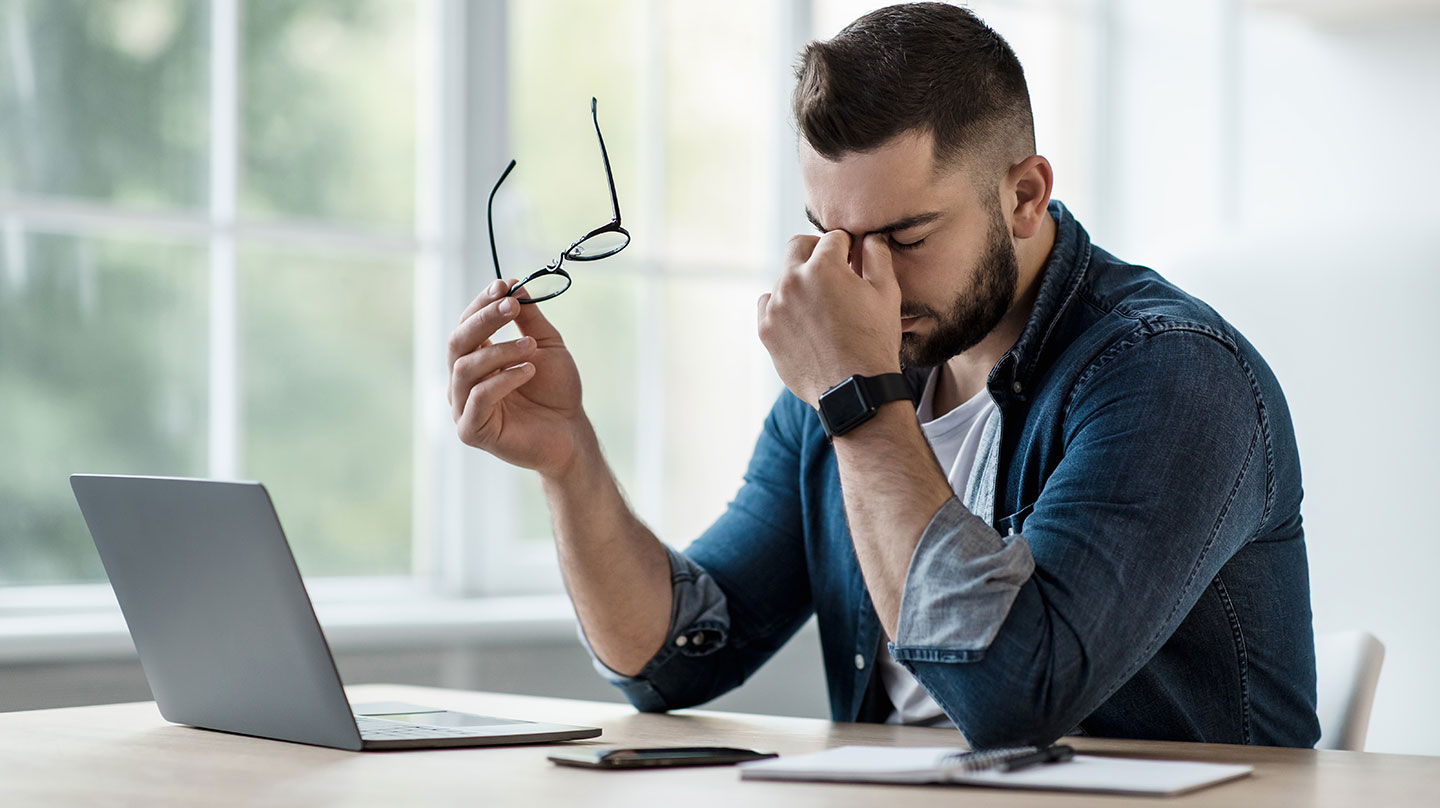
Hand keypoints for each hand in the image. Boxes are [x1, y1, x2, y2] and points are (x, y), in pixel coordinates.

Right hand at [447, 280, 586, 477]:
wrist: (571, 431)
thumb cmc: (556, 390)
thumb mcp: (545, 345)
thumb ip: (528, 318)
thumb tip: (514, 286)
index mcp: (475, 359)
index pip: (466, 325)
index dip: (481, 303)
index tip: (503, 286)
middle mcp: (463, 381)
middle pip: (457, 342)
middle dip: (484, 320)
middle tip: (511, 307)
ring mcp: (463, 406)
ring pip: (465, 368)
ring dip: (499, 351)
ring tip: (530, 346)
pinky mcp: (471, 430)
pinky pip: (478, 398)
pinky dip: (503, 379)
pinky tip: (529, 371)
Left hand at [756, 231, 902, 406]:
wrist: (854, 390)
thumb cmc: (874, 342)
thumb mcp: (887, 293)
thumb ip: (877, 255)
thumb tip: (871, 237)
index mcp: (823, 266)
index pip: (833, 238)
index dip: (847, 247)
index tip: (853, 260)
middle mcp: (793, 281)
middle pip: (799, 246)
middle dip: (817, 252)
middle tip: (833, 272)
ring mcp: (775, 306)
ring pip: (785, 277)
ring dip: (801, 282)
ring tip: (822, 306)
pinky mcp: (766, 329)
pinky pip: (769, 305)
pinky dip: (783, 306)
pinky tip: (804, 321)